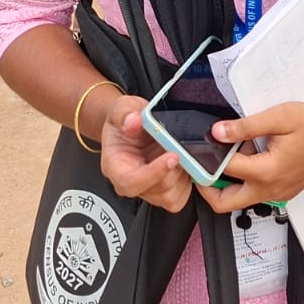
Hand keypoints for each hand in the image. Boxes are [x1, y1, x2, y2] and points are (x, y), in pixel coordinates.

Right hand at [100, 94, 192, 213]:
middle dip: (175, 170)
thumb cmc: (124, 120)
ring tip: (182, 153)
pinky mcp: (164, 190)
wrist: (132, 123)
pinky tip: (186, 163)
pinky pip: (180, 196)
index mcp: (115, 166)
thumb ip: (124, 112)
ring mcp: (148, 189)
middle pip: (156, 190)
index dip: (154, 172)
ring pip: (171, 196)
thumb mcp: (121, 107)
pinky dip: (189, 182)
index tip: (172, 156)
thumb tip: (133, 121)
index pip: (131, 181)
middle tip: (183, 149)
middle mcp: (131, 182)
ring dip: (183, 176)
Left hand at [196, 102, 303, 214]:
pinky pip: (254, 195)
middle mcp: (270, 189)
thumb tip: (217, 132)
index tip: (194, 149)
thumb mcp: (278, 118)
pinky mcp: (282, 192)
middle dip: (207, 188)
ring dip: (226, 185)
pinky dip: (244, 183)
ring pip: (239, 201)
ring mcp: (277, 194)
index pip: (224, 170)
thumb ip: (245, 127)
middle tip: (201, 167)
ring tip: (226, 158)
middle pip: (224, 203)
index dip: (206, 157)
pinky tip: (248, 159)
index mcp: (266, 171)